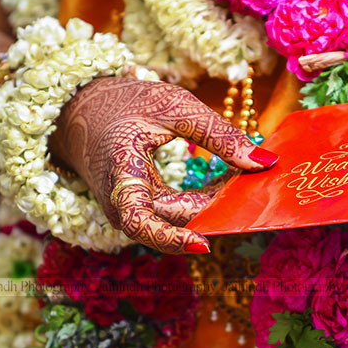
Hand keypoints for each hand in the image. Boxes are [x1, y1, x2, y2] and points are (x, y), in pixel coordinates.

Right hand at [49, 76, 277, 253]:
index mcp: (121, 179)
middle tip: (258, 188)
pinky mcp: (145, 211)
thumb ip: (218, 134)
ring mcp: (134, 213)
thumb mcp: (174, 106)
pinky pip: (180, 214)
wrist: (82, 111)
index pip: (140, 223)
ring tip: (247, 181)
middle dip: (220, 209)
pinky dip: (207, 201)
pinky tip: (231, 183)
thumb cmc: (124, 104)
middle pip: (178, 221)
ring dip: (217, 205)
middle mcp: (125, 206)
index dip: (171, 238)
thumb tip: (265, 163)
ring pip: (183, 221)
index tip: (203, 244)